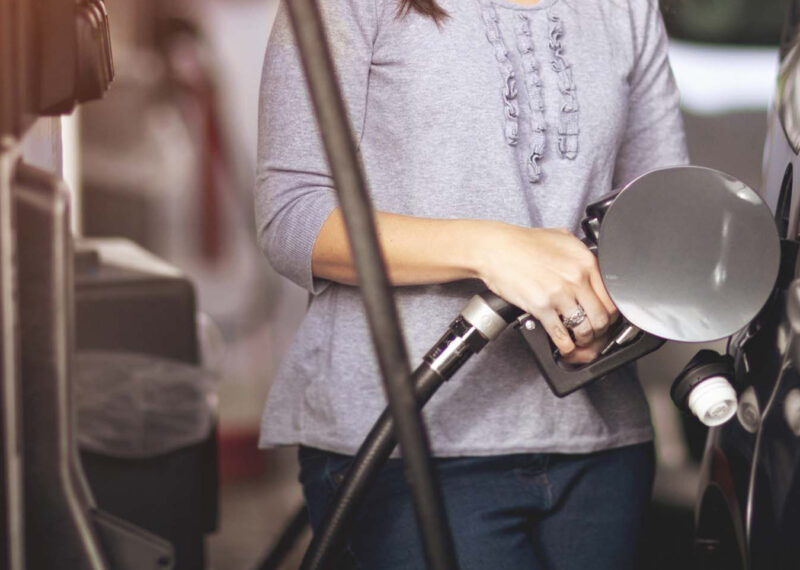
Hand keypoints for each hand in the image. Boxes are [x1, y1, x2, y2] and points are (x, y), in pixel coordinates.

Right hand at [475, 223, 618, 358]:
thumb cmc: (524, 243)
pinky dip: (566, 347)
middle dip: (600, 331)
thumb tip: (592, 270)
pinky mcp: (542, 307)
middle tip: (594, 334)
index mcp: (586, 262)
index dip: (611, 314)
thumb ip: (581, 255)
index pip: (612, 297)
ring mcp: (560, 294)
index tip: (606, 319)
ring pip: (585, 329)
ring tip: (579, 341)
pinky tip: (565, 347)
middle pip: (602, 317)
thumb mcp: (562, 238)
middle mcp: (576, 278)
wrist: (496, 249)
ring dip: (584, 341)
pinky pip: (561, 335)